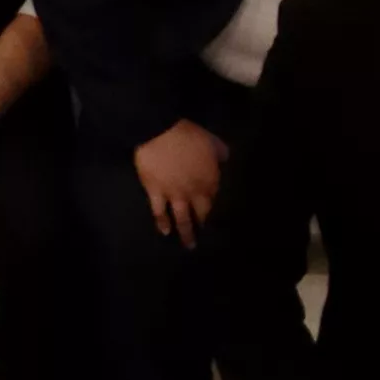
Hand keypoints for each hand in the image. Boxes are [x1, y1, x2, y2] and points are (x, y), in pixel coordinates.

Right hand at [133, 119, 226, 242]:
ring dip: (186, 233)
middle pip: (202, 213)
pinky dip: (162, 223)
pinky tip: (165, 232)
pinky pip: (159, 212)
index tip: (214, 213)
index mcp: (209, 179)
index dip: (214, 205)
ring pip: (182, 218)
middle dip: (205, 224)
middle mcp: (194, 192)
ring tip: (189, 245)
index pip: (215, 197)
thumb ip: (220, 152)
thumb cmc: (188, 135)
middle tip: (205, 235)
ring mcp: (174, 195)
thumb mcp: (212, 141)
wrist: (159, 133)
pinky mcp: (155, 193)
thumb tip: (225, 160)